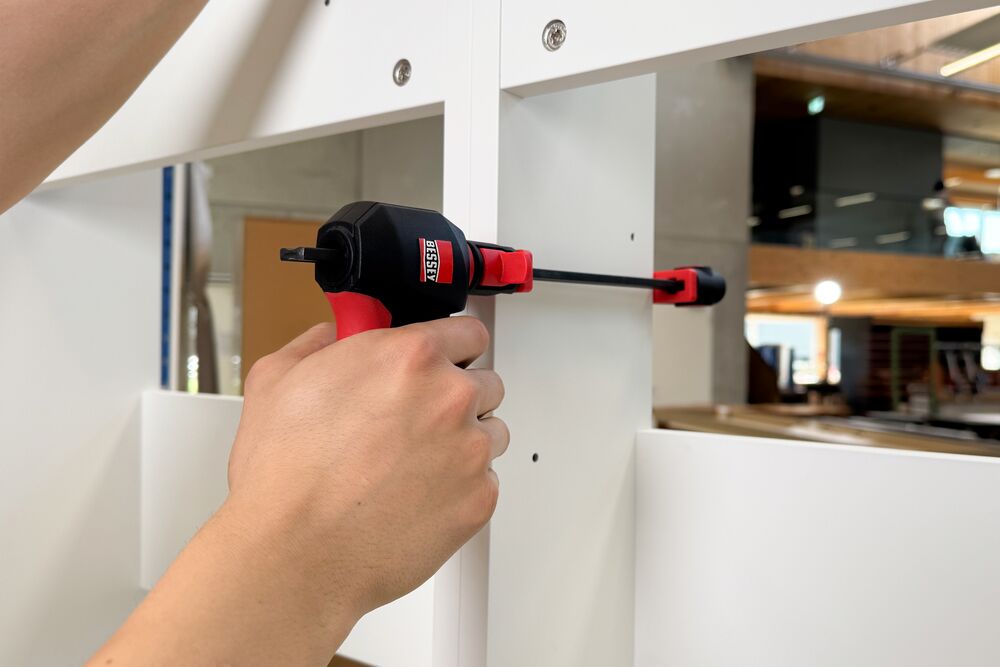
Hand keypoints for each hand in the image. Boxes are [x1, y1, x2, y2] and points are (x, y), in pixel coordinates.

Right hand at [228, 316, 507, 616]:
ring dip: (464, 442)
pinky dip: (460, 488)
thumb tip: (329, 336)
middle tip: (416, 421)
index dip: (451, 349)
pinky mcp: (479, 498)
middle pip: (485, 383)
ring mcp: (470, 450)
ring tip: (415, 465)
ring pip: (491, 433)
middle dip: (455, 397)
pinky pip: (485, 482)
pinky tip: (417, 496)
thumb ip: (313, 344)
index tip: (442, 362)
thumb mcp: (275, 381)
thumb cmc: (286, 477)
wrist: (296, 553)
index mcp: (409, 358)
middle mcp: (449, 397)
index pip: (468, 333)